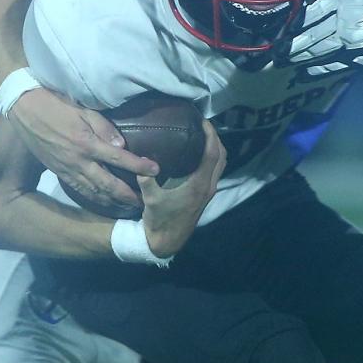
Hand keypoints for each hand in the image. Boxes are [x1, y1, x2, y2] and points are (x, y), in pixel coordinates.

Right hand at [8, 87, 159, 212]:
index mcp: (87, 144)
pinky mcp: (59, 172)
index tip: (156, 171)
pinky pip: (79, 190)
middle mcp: (78, 161)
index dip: (139, 166)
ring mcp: (67, 169)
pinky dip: (94, 199)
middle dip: (128, 195)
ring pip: (93, 192)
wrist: (26, 110)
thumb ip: (105, 128)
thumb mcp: (85, 111)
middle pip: (108, 184)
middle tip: (145, 203)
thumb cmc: (58, 105)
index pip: (119, 159)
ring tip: (129, 208)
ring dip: (113, 202)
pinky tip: (105, 202)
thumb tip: (122, 145)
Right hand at [140, 120, 225, 257]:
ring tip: (203, 134)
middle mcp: (209, 186)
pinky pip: (216, 170)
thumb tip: (141, 159)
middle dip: (216, 137)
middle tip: (203, 124)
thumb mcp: (150, 199)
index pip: (212, 153)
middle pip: (221, 155)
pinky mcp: (206, 194)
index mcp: (199, 184)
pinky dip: (213, 157)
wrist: (167, 242)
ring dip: (216, 147)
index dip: (210, 135)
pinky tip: (199, 152)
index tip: (204, 121)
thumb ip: (146, 179)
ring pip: (221, 163)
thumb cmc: (160, 221)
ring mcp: (209, 190)